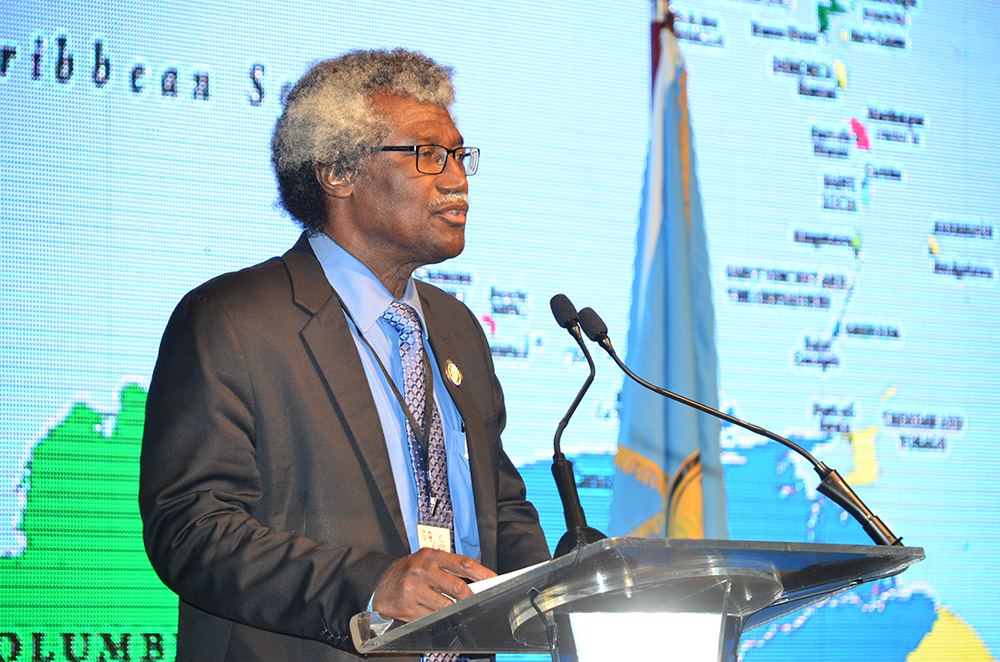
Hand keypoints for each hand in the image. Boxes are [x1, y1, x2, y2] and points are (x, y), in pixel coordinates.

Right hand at [371, 548, 496, 621]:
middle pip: (458, 588)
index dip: (482, 574)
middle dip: (468, 597)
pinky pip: (432, 617)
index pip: (463, 564)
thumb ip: (450, 568)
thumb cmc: (410, 571)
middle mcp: (422, 570)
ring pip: (447, 606)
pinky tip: (432, 611)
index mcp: (431, 556)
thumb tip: (478, 582)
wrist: (380, 583)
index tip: (495, 580)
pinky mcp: (408, 607)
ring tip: (447, 606)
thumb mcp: (428, 561)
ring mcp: (414, 589)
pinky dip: (437, 617)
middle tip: (471, 601)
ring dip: (452, 609)